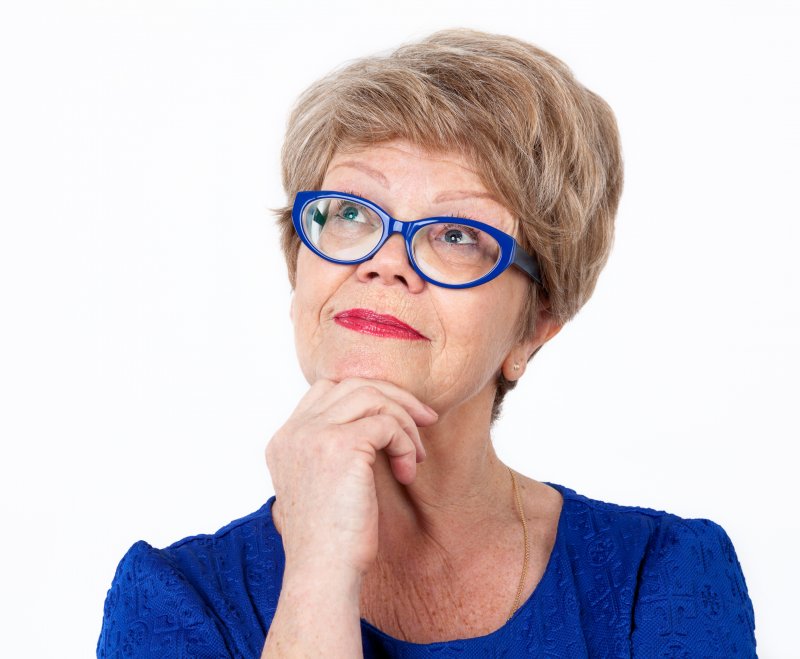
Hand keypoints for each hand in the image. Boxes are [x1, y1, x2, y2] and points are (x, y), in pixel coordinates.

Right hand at [265, 377, 437, 578]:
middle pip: (351, 383)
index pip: (326, 389)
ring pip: (372, 397)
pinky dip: (405, 443)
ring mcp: (313, 435)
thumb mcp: (324, 485)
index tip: (396, 416)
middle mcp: (294, 432)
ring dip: (404, 421)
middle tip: (425, 419)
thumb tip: (378, 425)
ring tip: (416, 455)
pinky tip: (408, 472)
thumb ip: (333, 450)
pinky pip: (387, 423)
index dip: (366, 395)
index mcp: (285, 440)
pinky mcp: (339, 445)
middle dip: (394, 397)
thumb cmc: (332, 540)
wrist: (323, 574)